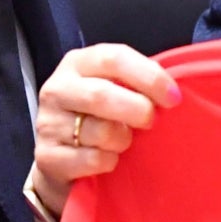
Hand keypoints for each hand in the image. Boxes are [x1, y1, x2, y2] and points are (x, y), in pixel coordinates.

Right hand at [27, 43, 181, 221]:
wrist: (59, 158)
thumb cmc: (96, 117)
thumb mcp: (112, 89)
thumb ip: (135, 84)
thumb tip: (172, 94)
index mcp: (77, 64)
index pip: (113, 59)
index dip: (148, 77)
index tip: (173, 97)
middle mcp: (57, 89)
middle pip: (101, 95)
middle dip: (137, 111)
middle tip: (151, 121)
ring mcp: (48, 123)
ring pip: (100, 132)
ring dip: (123, 140)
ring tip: (124, 142)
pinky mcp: (47, 157)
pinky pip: (92, 160)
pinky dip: (109, 162)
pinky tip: (108, 160)